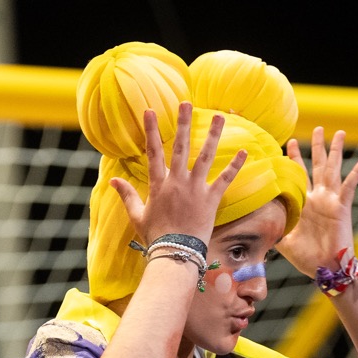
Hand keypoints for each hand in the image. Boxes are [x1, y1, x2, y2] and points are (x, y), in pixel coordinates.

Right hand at [110, 102, 246, 248]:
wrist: (175, 254)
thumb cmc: (155, 237)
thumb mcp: (137, 216)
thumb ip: (127, 195)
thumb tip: (113, 180)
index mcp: (158, 185)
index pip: (153, 151)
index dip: (151, 130)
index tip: (150, 111)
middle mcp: (177, 182)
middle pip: (181, 146)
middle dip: (183, 123)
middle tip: (186, 102)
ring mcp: (195, 189)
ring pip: (205, 156)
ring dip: (213, 135)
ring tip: (219, 117)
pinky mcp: (211, 199)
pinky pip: (225, 179)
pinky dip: (235, 166)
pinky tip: (244, 151)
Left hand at [277, 127, 357, 277]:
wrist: (324, 269)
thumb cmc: (306, 257)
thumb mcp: (282, 238)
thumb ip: (272, 226)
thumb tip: (252, 221)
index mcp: (305, 203)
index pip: (299, 175)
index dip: (294, 159)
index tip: (288, 143)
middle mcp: (319, 198)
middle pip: (317, 166)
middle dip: (317, 147)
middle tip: (318, 128)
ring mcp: (331, 201)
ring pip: (333, 169)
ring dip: (336, 151)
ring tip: (339, 132)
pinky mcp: (342, 206)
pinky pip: (351, 185)